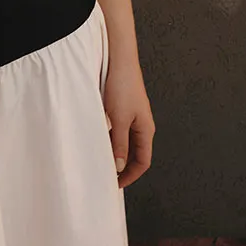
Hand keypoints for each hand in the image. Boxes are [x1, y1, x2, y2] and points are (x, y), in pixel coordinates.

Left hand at [102, 59, 154, 188]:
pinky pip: (119, 131)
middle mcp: (142, 125)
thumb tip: (119, 166)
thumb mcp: (119, 120)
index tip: (116, 184)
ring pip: (126, 143)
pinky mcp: (123, 109)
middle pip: (135, 154)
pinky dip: (111, 139)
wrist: (119, 60)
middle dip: (123, 167)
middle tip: (107, 176)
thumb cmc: (122, 86)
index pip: (143, 162)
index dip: (130, 176)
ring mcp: (133, 117)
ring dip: (115, 153)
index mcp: (146, 130)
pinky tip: (99, 140)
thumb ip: (119, 144)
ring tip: (101, 160)